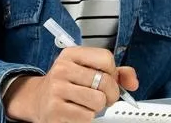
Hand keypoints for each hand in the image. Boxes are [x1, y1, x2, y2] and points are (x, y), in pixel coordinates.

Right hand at [3, 47, 139, 122]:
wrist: (38, 100)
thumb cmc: (67, 84)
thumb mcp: (87, 70)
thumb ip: (115, 73)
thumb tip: (133, 83)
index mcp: (71, 54)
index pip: (106, 58)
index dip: (113, 72)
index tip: (108, 78)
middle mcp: (62, 69)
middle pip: (105, 82)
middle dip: (110, 94)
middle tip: (101, 96)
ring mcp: (57, 90)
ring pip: (98, 101)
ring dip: (97, 107)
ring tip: (87, 104)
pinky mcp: (55, 111)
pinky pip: (87, 117)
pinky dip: (87, 117)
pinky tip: (77, 111)